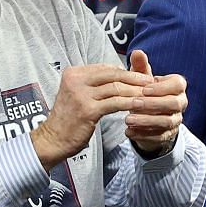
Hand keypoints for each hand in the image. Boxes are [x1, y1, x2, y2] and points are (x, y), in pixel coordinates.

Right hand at [30, 59, 155, 168]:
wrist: (53, 139)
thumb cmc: (70, 117)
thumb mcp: (79, 94)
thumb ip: (96, 83)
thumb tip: (121, 73)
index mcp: (74, 73)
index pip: (106, 68)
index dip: (126, 71)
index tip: (142, 76)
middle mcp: (75, 80)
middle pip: (113, 75)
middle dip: (135, 78)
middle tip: (152, 82)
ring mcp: (80, 94)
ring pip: (116, 88)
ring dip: (136, 91)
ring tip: (151, 94)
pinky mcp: (88, 110)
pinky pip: (115, 103)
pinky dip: (130, 103)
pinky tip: (141, 105)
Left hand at [121, 48, 186, 155]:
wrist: (148, 116)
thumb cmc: (146, 93)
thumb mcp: (143, 80)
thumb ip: (140, 66)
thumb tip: (137, 52)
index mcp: (177, 87)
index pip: (177, 84)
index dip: (162, 87)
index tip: (145, 88)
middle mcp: (180, 103)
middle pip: (174, 104)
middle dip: (153, 104)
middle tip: (133, 103)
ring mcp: (176, 120)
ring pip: (166, 122)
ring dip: (147, 121)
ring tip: (127, 120)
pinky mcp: (168, 135)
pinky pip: (159, 137)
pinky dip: (143, 135)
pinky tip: (129, 131)